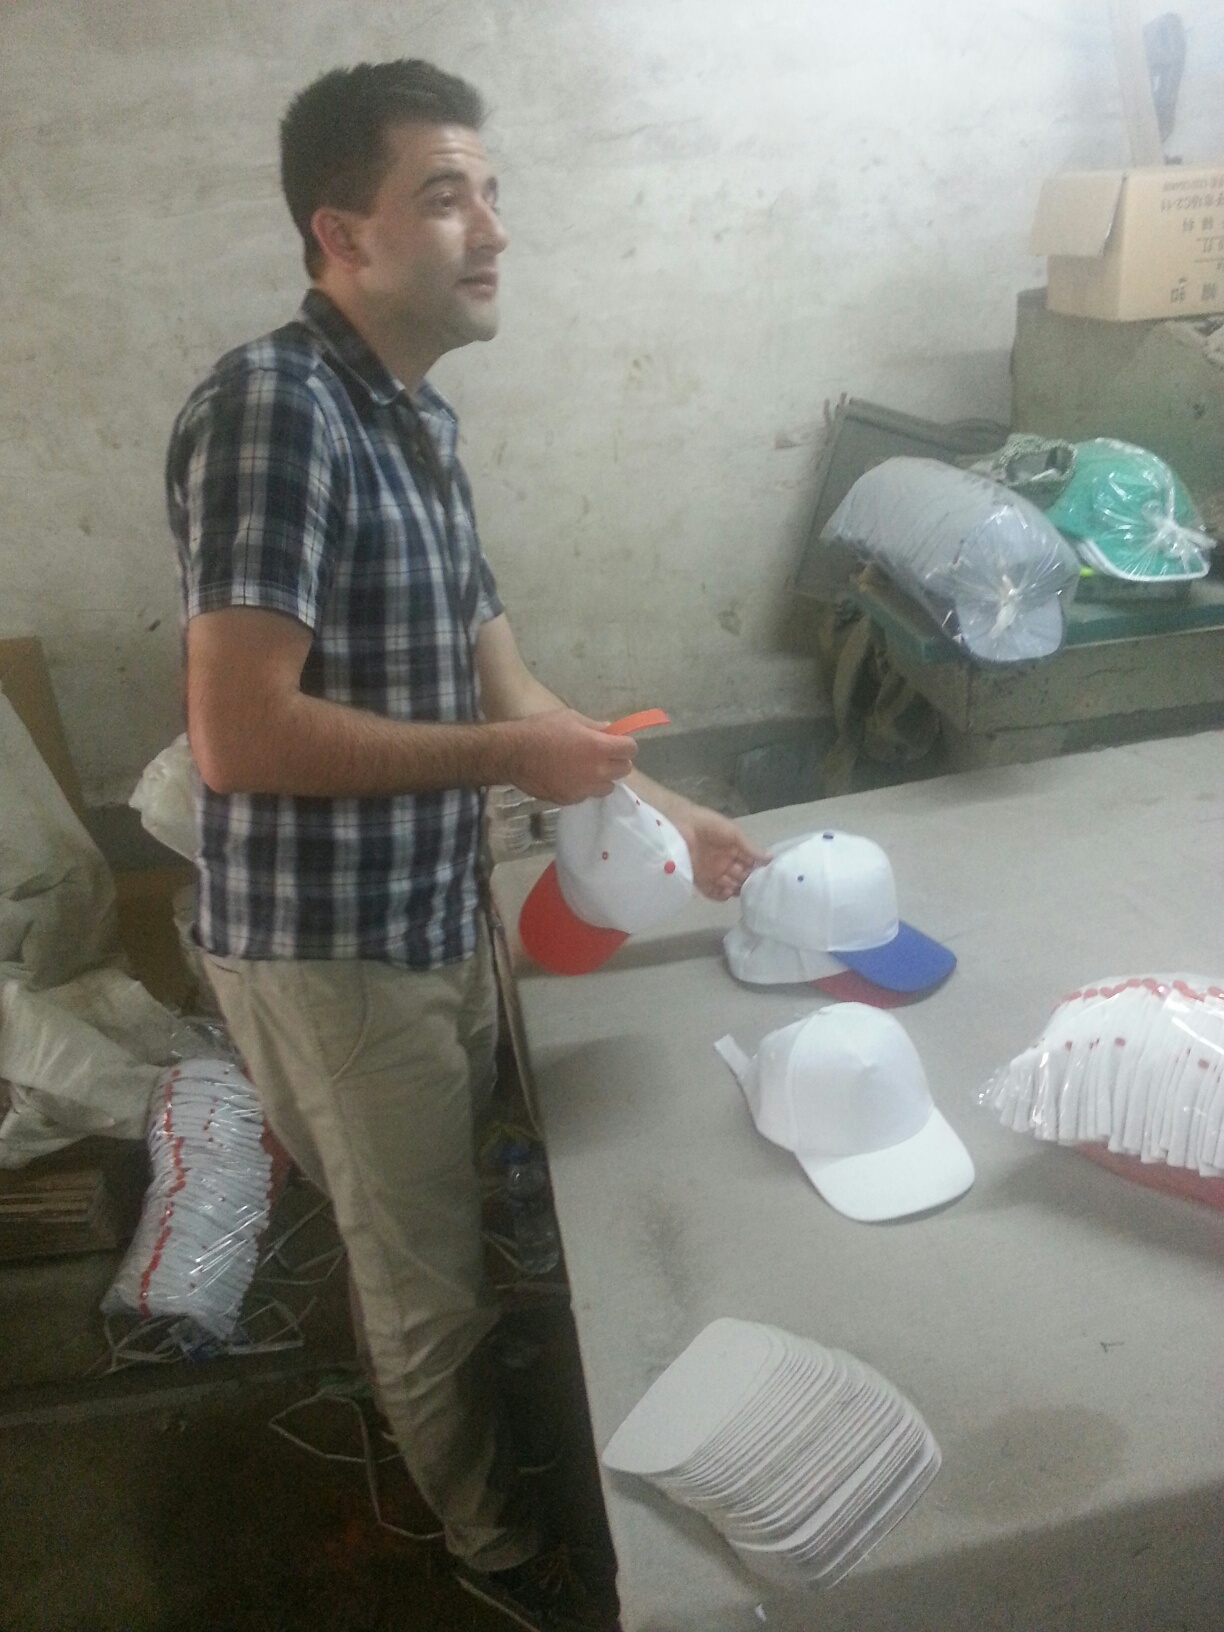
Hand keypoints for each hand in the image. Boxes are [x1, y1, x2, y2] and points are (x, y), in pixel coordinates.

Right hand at [502, 709, 637, 802]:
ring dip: (603, 777)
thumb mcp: (570, 718)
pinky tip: (569, 777)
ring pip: (608, 787)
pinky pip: (587, 795)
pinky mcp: (571, 800)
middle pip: (625, 770)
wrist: (514, 754)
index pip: (630, 749)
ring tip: (587, 768)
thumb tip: (610, 730)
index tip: (617, 741)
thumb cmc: (541, 730)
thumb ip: (594, 726)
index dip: (625, 744)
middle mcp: (597, 771)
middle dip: (617, 760)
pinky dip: (584, 787)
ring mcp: (584, 789)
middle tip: (603, 754)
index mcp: (599, 747)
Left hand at [673, 804, 769, 900]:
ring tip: (737, 887)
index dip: (756, 871)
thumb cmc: (709, 825)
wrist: (680, 826)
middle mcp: (725, 863)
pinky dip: (721, 895)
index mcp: (734, 850)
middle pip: (740, 878)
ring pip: (729, 887)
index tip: (763, 876)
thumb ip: (750, 848)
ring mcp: (712, 873)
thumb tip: (770, 858)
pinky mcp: (700, 881)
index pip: (750, 865)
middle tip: (750, 884)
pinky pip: (713, 893)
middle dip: (746, 882)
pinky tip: (727, 892)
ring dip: (735, 889)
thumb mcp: (733, 833)